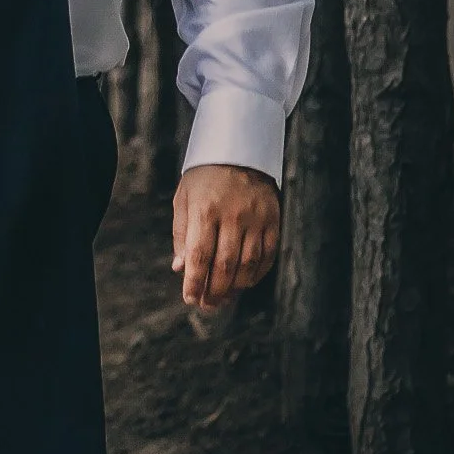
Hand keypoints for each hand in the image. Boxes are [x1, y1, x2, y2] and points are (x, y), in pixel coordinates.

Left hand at [172, 164, 280, 310]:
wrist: (240, 149)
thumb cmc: (205, 177)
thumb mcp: (184, 199)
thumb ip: (182, 235)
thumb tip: (180, 268)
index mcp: (205, 210)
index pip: (199, 256)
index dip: (195, 282)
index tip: (190, 298)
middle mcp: (232, 216)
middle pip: (224, 265)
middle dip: (214, 291)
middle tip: (206, 305)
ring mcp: (256, 218)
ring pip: (247, 264)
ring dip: (234, 287)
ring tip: (223, 298)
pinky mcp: (273, 220)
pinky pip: (267, 255)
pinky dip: (256, 274)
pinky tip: (245, 283)